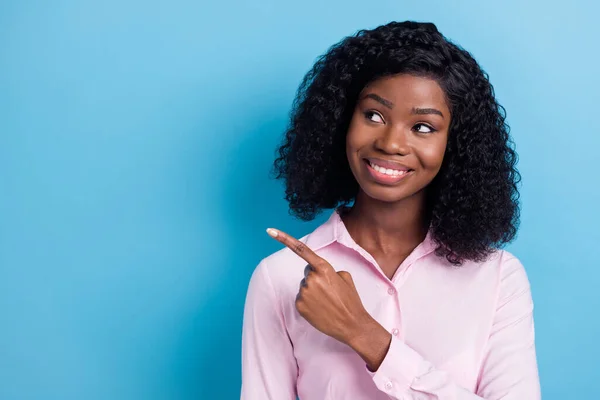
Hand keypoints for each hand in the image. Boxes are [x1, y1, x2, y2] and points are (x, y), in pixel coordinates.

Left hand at [266, 227, 372, 345]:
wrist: (352, 325)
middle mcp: (311, 278)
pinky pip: (301, 299)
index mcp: (324, 268)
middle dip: (316, 278)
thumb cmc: (350, 301)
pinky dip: (309, 303)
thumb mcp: (345, 277)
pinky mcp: (299, 305)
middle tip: (330, 291)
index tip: (270, 230)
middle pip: (307, 272)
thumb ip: (329, 270)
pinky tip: (320, 309)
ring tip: (327, 302)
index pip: (301, 249)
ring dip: (313, 291)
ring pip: (304, 286)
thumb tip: (319, 273)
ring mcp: (304, 292)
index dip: (284, 238)